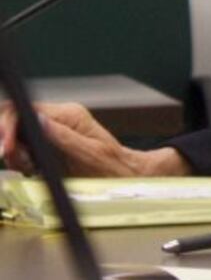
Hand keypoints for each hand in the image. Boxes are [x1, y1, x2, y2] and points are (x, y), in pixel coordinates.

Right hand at [0, 101, 187, 176]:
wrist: (124, 176)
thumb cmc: (112, 167)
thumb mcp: (88, 153)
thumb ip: (62, 136)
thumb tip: (38, 119)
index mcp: (69, 115)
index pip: (26, 109)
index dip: (9, 126)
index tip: (8, 147)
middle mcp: (59, 118)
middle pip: (16, 120)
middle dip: (9, 141)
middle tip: (18, 161)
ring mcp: (53, 130)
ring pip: (16, 135)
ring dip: (15, 154)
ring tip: (30, 168)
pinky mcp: (49, 144)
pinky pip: (23, 148)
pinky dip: (20, 160)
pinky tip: (31, 169)